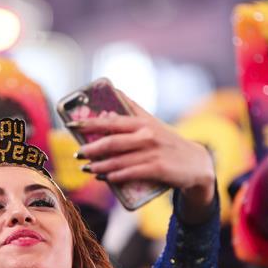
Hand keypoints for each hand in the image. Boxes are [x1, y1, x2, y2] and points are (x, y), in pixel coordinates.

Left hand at [74, 91, 215, 205]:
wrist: (196, 163)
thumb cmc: (169, 142)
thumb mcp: (153, 123)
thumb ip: (135, 109)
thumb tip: (115, 91)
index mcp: (143, 122)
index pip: (112, 121)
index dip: (89, 123)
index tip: (71, 125)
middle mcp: (147, 135)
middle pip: (112, 141)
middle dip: (91, 148)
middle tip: (78, 153)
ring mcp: (152, 152)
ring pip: (118, 160)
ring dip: (99, 165)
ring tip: (86, 167)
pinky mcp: (157, 169)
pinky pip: (130, 173)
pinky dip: (114, 176)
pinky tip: (103, 177)